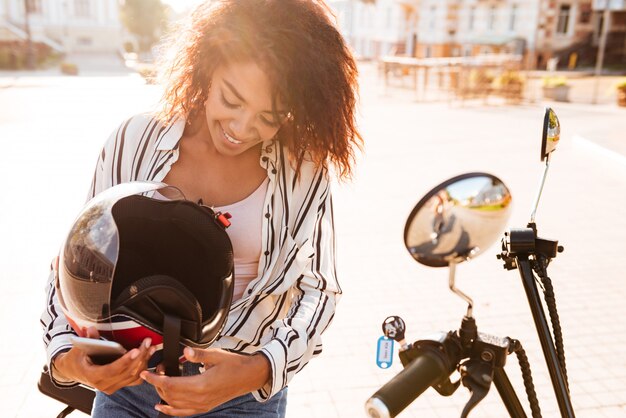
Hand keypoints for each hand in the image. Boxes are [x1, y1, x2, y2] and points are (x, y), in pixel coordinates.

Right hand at [53, 327, 155, 394]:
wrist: (74, 371)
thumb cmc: (77, 359)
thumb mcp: (79, 348)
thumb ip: (88, 339)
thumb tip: (90, 329)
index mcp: (94, 376)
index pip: (112, 370)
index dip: (125, 361)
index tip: (135, 350)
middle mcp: (105, 384)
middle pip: (127, 372)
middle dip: (140, 356)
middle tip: (147, 343)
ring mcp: (113, 386)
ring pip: (134, 376)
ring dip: (144, 361)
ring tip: (150, 347)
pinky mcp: (119, 385)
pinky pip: (135, 379)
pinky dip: (143, 368)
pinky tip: (148, 356)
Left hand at [140, 347, 270, 415]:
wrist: (249, 376)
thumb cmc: (234, 365)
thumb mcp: (216, 355)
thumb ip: (199, 354)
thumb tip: (185, 351)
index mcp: (201, 385)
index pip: (171, 384)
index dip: (156, 379)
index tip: (147, 373)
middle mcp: (200, 398)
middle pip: (170, 395)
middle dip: (157, 385)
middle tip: (153, 374)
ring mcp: (203, 405)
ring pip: (175, 405)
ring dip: (162, 396)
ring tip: (155, 386)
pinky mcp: (205, 407)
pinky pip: (184, 413)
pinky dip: (171, 411)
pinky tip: (162, 407)